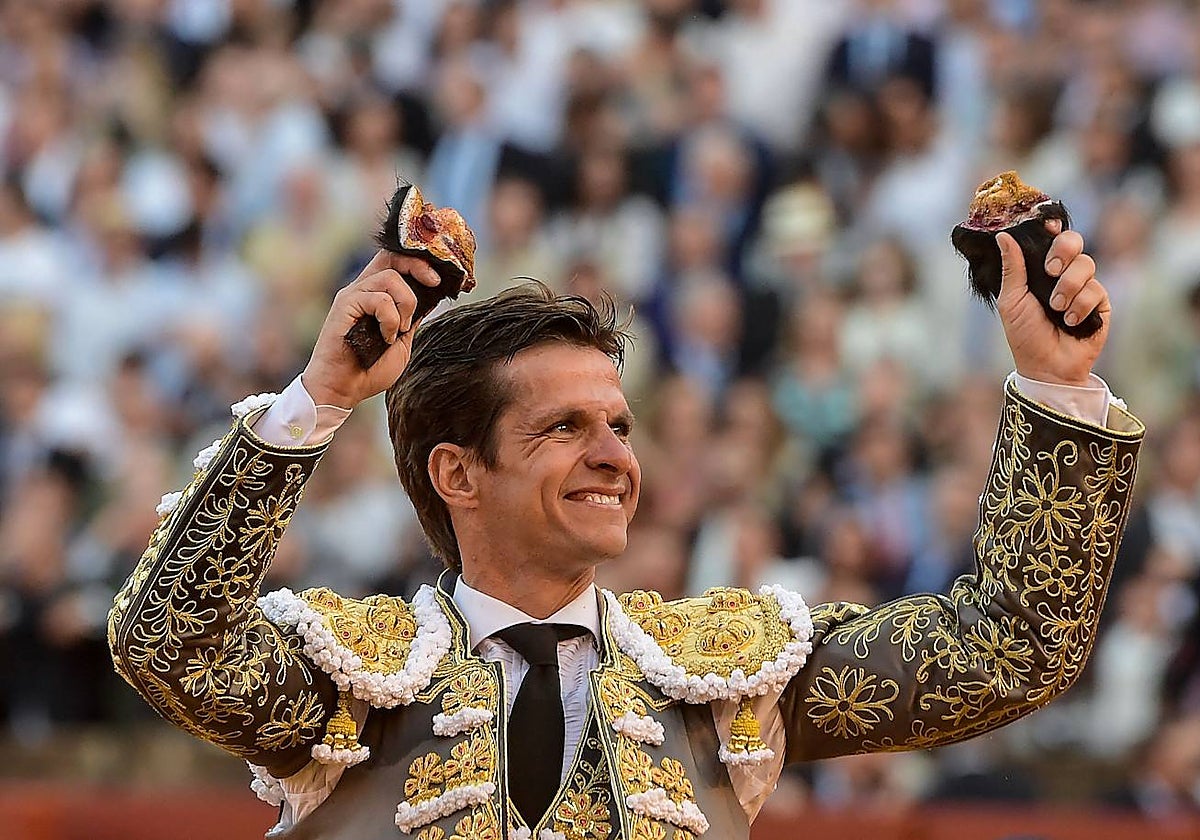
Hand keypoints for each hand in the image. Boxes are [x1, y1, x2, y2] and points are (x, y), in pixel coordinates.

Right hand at [300, 250, 440, 408]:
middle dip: (418, 266)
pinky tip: (385, 337)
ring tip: (399, 330)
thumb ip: (412, 317)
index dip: (419, 262)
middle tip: (434, 283)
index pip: (396, 261)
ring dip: (406, 304)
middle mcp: (363, 289)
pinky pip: (379, 299)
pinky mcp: (344, 305)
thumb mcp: (402, 339)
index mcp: (376, 294)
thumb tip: (431, 295)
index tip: (439, 280)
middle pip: (392, 256)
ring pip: (390, 277)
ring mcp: (353, 295)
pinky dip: (390, 319)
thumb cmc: (371, 368)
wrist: (344, 389)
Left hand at [996, 220, 1109, 386]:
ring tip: (1056, 308)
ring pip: (1086, 264)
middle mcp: (1063, 274)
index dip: (1052, 228)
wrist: (1046, 365)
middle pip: (1073, 240)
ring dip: (1068, 287)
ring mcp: (1083, 286)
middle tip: (1051, 270)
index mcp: (1040, 269)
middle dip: (1063, 250)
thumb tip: (1002, 235)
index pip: (1051, 238)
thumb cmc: (1024, 334)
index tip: (1048, 227)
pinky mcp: (1100, 302)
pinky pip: (1095, 289)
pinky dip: (1080, 305)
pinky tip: (1070, 321)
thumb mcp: (1011, 300)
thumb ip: (1012, 268)